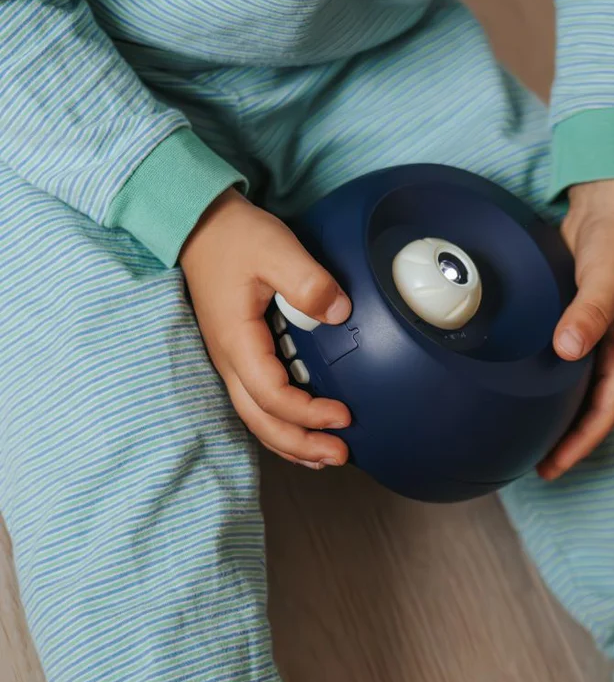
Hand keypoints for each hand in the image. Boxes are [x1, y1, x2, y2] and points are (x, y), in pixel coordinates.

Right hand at [180, 189, 352, 469]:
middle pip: (260, 419)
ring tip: (325, 456)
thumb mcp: (277, 249)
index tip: (343, 415)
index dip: (307, 413)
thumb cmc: (236, 237)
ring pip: (256, 415)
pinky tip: (304, 426)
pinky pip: (257, 398)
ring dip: (290, 440)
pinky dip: (281, 420)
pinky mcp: (239, 351)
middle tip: (340, 455)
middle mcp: (228, 358)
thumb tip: (339, 314)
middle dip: (300, 444)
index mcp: (237, 340)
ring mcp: (231, 358)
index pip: (271, 394)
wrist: (201, 225)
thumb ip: (308, 282)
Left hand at [539, 179, 613, 479]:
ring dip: (552, 408)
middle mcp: (608, 345)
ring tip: (521, 430)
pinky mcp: (569, 313)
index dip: (581, 441)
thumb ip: (590, 312)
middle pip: (588, 404)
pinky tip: (514, 377)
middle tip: (532, 461)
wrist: (610, 198)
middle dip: (566, 436)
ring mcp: (589, 331)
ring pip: (571, 382)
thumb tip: (569, 350)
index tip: (553, 467)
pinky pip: (555, 355)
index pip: (605, 409)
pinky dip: (541, 374)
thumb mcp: (607, 278)